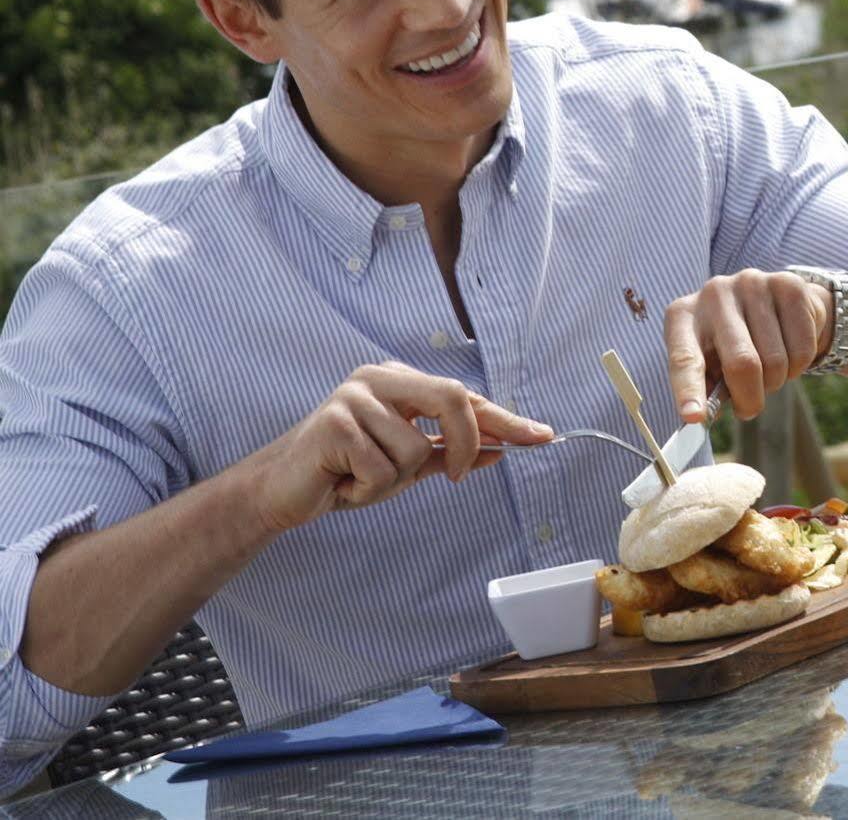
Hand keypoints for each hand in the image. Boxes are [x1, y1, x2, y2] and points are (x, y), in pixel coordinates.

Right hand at [245, 362, 551, 533]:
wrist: (282, 492)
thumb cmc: (345, 473)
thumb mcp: (406, 465)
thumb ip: (449, 453)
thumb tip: (501, 450)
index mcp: (401, 382)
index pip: (465, 396)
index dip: (505, 419)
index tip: (542, 436)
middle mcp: (380, 378)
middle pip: (452, 399)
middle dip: (466, 443)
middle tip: (454, 478)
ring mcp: (355, 396)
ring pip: (416, 448)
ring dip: (393, 480)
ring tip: (361, 478)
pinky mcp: (334, 423)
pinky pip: (382, 469)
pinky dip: (368, 490)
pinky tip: (343, 483)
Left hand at [663, 269, 832, 421]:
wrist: (774, 302)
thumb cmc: (732, 341)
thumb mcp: (709, 361)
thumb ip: (706, 388)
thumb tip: (703, 417)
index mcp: (683, 315)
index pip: (685, 358)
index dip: (689, 389)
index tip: (695, 417)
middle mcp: (714, 293)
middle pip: (742, 364)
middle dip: (750, 398)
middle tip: (750, 408)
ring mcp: (753, 284)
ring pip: (775, 361)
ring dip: (776, 381)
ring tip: (769, 369)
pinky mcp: (788, 285)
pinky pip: (802, 349)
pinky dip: (799, 367)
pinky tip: (788, 352)